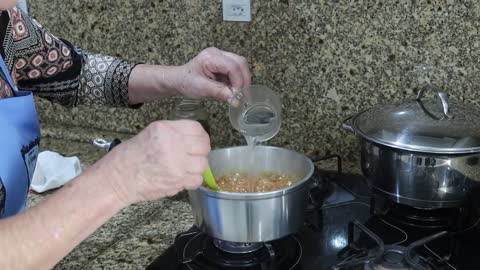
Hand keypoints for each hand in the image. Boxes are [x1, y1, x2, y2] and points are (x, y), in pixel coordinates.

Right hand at [93, 120, 209, 204]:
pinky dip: (192, 181)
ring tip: (185, 168)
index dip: (200, 136)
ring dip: (196, 167)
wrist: (118, 178)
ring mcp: (177, 164)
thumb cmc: (131, 155)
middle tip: (193, 156)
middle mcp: (174, 144)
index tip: (197, 142)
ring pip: (202, 164)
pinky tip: (182, 178)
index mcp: (166, 129)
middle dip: (200, 152)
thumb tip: (194, 138)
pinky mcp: (177, 181)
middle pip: (203, 146)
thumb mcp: (151, 133)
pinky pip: (197, 180)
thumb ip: (174, 133)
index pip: (197, 129)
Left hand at [175, 47, 250, 106]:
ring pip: (241, 65)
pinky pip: (236, 69)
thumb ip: (220, 92)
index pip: (232, 66)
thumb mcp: (202, 88)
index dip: (238, 82)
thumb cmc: (186, 82)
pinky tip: (233, 89)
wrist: (179, 79)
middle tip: (242, 95)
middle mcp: (218, 53)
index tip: (238, 95)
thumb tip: (236, 99)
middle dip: (244, 80)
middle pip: (240, 62)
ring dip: (242, 80)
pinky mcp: (223, 62)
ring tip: (238, 93)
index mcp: (210, 57)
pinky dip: (238, 79)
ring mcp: (221, 56)